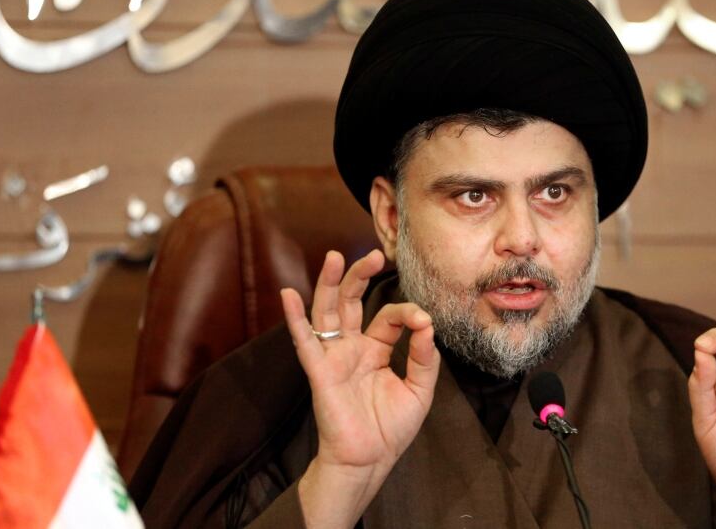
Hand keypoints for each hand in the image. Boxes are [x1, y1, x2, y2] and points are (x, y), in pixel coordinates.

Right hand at [280, 249, 439, 525]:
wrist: (369, 461)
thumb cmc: (391, 429)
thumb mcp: (419, 389)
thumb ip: (424, 357)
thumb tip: (427, 323)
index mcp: (375, 350)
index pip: (388, 317)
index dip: (408, 314)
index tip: (424, 321)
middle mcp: (352, 348)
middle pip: (351, 302)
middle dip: (360, 276)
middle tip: (374, 255)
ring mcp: (334, 358)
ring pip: (327, 312)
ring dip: (329, 284)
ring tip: (334, 257)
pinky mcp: (320, 372)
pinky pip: (305, 342)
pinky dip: (295, 318)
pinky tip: (288, 294)